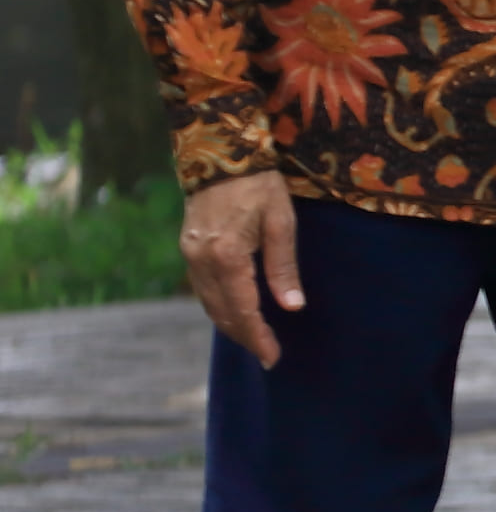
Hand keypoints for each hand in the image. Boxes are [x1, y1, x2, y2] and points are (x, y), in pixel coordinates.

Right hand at [181, 172, 304, 367]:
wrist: (221, 155)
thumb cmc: (259, 186)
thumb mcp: (281, 222)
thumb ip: (283, 266)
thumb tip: (292, 306)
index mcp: (227, 256)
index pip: (242, 309)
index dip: (257, 336)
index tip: (273, 357)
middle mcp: (201, 260)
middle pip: (221, 312)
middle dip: (244, 336)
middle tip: (267, 355)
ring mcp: (190, 255)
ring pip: (208, 303)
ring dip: (230, 324)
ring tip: (254, 340)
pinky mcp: (188, 249)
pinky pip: (202, 288)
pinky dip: (218, 306)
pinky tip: (235, 312)